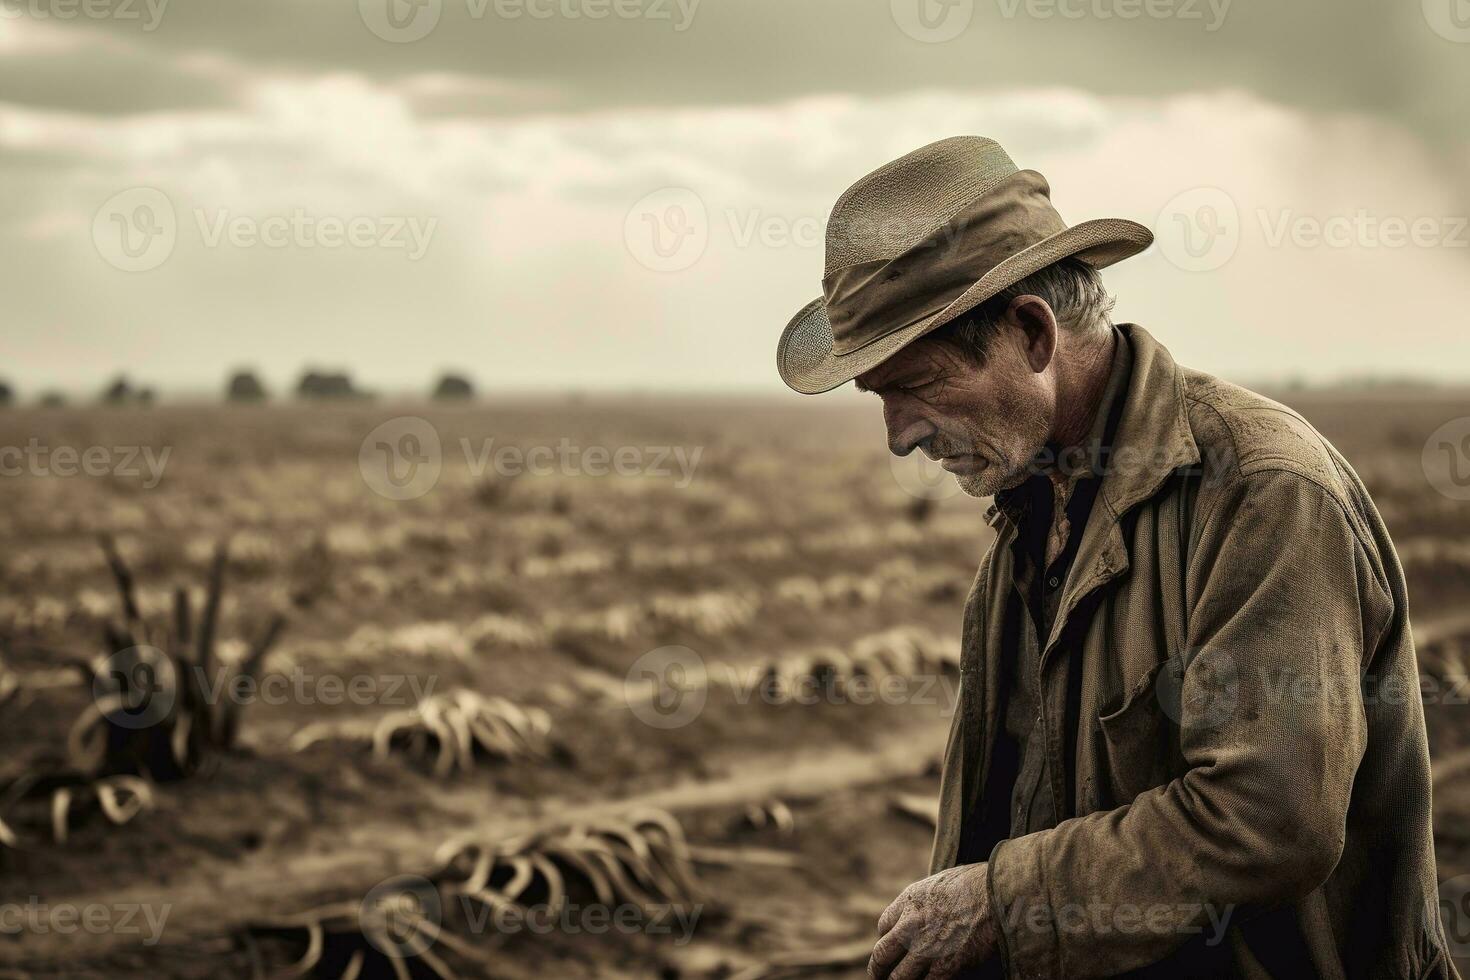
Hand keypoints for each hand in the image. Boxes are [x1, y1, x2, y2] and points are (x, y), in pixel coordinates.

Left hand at [868, 862, 998, 979]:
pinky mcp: (945, 966)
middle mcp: (910, 925)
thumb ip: (927, 900)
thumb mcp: (940, 882)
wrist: (996, 894)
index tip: (891, 945)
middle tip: (877, 977)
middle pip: (882, 954)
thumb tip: (929, 910)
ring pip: (899, 977)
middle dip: (877, 969)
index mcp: (909, 901)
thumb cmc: (976, 883)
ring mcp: (926, 948)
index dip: (887, 938)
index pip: (884, 926)